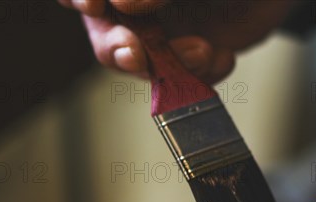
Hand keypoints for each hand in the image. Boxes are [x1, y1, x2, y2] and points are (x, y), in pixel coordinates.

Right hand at [57, 0, 294, 82]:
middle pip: (104, 34)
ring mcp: (162, 35)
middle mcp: (137, 8)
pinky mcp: (188, 60)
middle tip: (135, 53)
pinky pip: (180, 80)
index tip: (93, 5)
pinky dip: (200, 75)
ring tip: (204, 51)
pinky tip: (221, 57)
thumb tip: (122, 3)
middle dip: (118, 48)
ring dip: (167, 66)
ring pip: (141, 65)